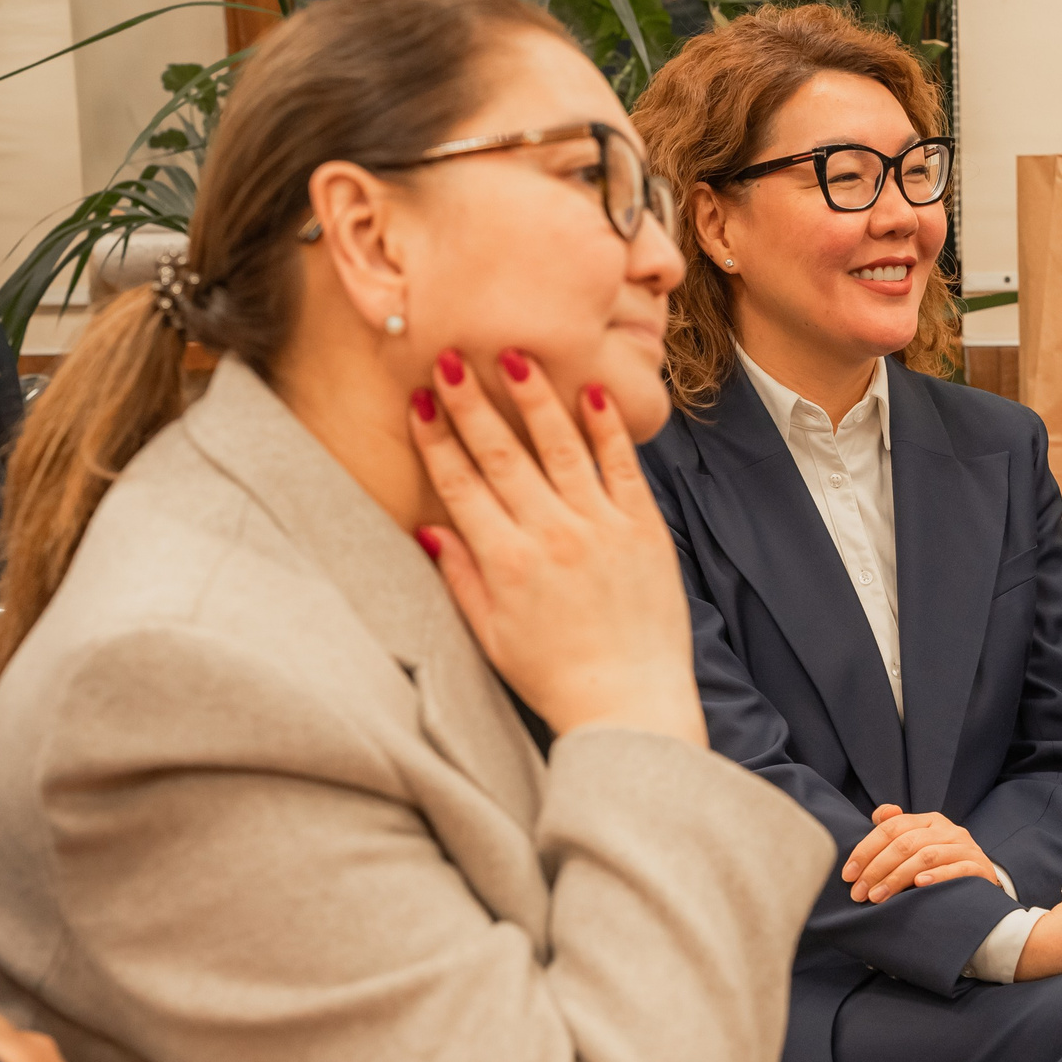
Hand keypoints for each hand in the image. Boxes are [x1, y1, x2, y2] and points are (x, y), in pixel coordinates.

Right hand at [410, 348, 703, 745]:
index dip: (435, 439)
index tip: (417, 401)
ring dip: (535, 398)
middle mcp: (550, 536)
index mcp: (505, 563)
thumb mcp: (491, 636)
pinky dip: (606, 428)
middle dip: (471, 402)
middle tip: (451, 356)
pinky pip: (621, 467)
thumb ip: (460, 579)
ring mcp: (601, 528)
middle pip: (501, 454)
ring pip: (560, 447)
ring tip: (516, 355)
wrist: (629, 705)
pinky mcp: (644, 530)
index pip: (460, 485)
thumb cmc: (556, 678)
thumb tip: (426, 531)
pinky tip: (591, 391)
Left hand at [842, 805, 1004, 902]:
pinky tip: (919, 885)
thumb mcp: (918, 845)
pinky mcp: (979, 867)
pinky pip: (956, 869)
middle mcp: (947, 830)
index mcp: (928, 820)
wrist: (980, 884)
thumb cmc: (940, 866)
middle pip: (905, 843)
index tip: (848, 874)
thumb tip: (879, 814)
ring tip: (878, 897)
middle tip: (860, 893)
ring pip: (926, 856)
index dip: (866, 849)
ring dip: (897, 877)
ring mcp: (965, 847)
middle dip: (877, 869)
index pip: (891, 827)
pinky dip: (937, 876)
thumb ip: (896, 830)